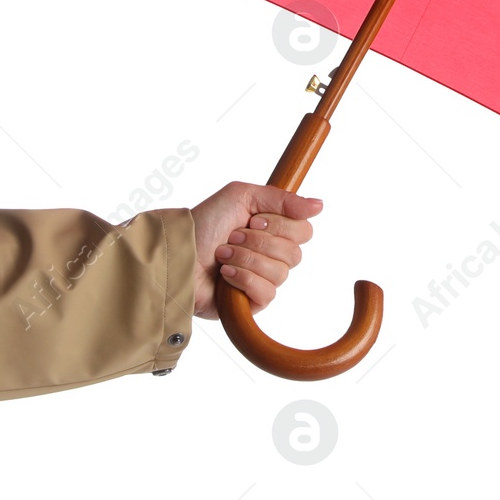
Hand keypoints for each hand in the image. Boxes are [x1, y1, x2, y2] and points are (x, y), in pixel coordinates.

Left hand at [189, 182, 322, 319]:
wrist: (179, 254)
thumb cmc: (205, 223)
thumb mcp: (243, 196)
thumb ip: (283, 199)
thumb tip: (319, 205)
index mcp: (273, 229)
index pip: (304, 231)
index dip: (281, 226)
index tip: (255, 220)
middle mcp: (271, 254)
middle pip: (295, 253)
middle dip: (260, 242)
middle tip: (233, 237)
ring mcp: (262, 279)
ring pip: (280, 273)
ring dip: (247, 259)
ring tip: (224, 255)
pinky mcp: (252, 303)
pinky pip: (267, 293)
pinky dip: (243, 279)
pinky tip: (225, 274)